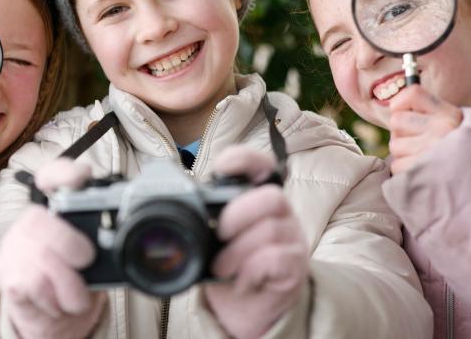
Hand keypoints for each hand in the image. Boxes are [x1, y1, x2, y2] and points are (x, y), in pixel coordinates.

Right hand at [0, 159, 105, 338]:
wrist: (54, 315)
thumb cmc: (76, 275)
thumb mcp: (90, 249)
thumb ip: (100, 233)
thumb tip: (122, 230)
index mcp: (51, 209)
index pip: (50, 177)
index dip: (64, 172)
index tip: (82, 175)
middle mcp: (29, 224)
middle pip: (40, 223)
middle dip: (70, 245)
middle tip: (86, 259)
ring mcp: (16, 251)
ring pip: (42, 258)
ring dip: (69, 284)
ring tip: (76, 293)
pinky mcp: (11, 280)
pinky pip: (36, 286)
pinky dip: (56, 300)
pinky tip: (59, 302)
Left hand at [204, 145, 308, 338]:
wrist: (247, 309)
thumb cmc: (229, 267)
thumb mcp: (215, 240)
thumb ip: (207, 219)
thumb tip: (175, 204)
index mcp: (259, 200)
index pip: (262, 166)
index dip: (245, 160)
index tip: (221, 169)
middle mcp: (282, 215)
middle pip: (272, 197)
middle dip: (238, 214)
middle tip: (218, 234)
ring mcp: (292, 240)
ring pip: (271, 230)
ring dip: (237, 251)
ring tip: (221, 267)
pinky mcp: (295, 268)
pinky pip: (277, 258)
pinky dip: (251, 270)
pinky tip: (239, 280)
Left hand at [388, 84, 462, 173]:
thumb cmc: (466, 151)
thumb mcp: (458, 124)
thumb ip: (431, 112)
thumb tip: (395, 106)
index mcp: (449, 115)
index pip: (412, 94)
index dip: (401, 103)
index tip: (407, 113)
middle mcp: (441, 129)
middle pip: (396, 120)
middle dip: (402, 132)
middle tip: (417, 141)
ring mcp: (430, 151)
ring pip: (395, 145)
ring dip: (404, 153)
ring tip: (423, 158)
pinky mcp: (420, 172)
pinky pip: (397, 165)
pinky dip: (405, 170)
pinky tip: (422, 172)